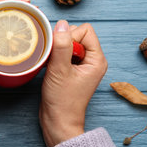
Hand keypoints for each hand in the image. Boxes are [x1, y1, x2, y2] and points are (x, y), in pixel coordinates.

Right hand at [39, 21, 107, 146]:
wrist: (58, 122)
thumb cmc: (62, 101)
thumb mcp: (60, 71)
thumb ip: (61, 46)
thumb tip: (61, 24)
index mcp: (97, 59)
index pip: (85, 30)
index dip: (70, 37)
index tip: (61, 54)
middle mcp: (92, 60)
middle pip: (76, 34)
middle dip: (62, 43)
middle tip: (56, 61)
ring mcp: (82, 65)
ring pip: (67, 43)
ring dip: (56, 50)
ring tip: (52, 66)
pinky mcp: (71, 69)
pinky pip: (62, 52)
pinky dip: (54, 56)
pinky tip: (49, 68)